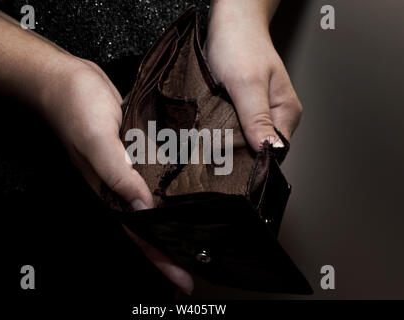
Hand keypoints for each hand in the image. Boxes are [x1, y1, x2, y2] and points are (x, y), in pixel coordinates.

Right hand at [41, 58, 193, 293]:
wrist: (64, 79)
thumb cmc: (75, 108)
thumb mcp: (98, 141)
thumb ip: (119, 175)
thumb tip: (144, 208)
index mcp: (108, 192)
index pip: (137, 234)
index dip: (159, 259)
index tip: (183, 282)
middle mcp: (119, 185)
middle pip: (149, 225)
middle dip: (172, 247)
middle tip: (200, 264)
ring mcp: (128, 169)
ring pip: (154, 203)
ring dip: (174, 220)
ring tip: (200, 235)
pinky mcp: (135, 151)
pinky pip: (156, 177)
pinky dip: (171, 188)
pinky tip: (190, 189)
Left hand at [205, 0, 301, 150]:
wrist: (229, 23)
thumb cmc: (240, 45)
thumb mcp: (247, 84)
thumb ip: (256, 118)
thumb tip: (268, 149)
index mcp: (286, 113)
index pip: (274, 152)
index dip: (255, 160)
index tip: (232, 163)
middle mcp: (274, 115)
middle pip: (258, 148)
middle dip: (238, 153)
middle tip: (216, 152)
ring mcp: (258, 112)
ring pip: (244, 140)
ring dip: (227, 142)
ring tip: (211, 143)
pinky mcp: (242, 108)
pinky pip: (234, 128)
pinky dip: (221, 130)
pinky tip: (211, 131)